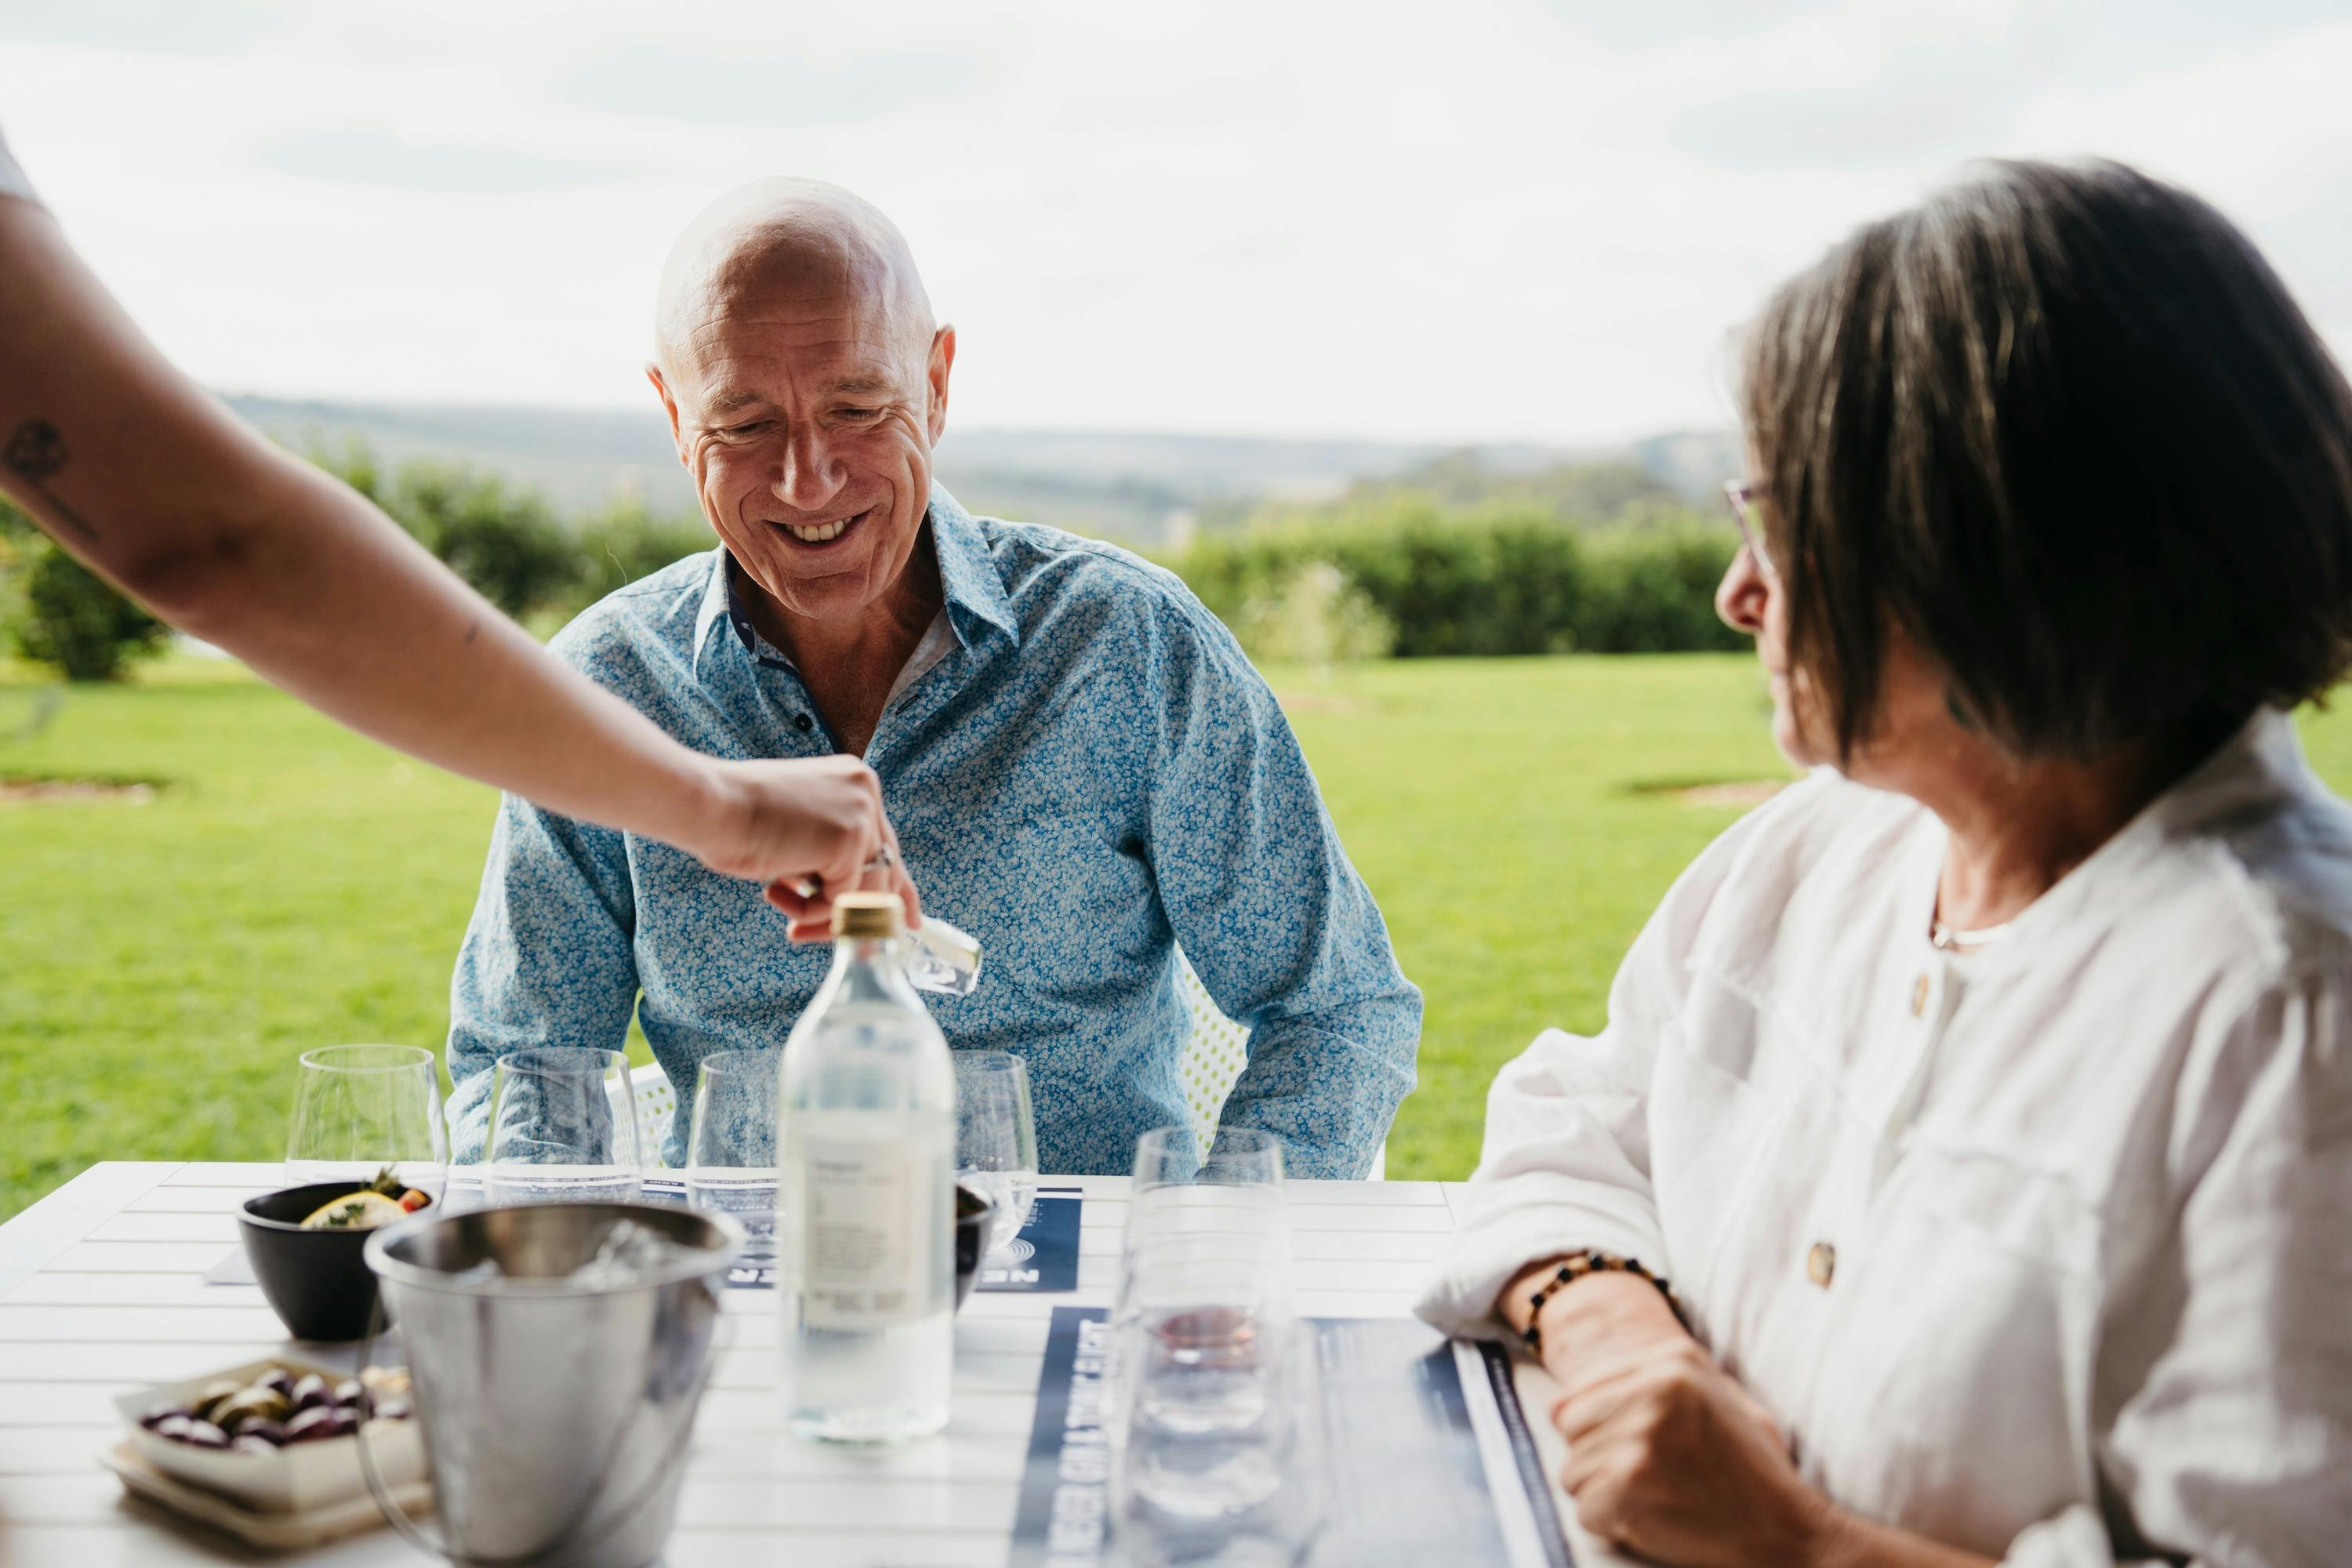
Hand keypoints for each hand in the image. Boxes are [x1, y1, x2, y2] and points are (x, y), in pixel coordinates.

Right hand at [687, 756, 922, 939]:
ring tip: (787, 917)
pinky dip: (809, 909)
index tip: (908, 922)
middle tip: (826, 936)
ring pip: (865, 892)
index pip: (887, 844)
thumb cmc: (735, 818)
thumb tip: (847, 897)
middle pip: (884, 872)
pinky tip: (773, 890)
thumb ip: (828, 852)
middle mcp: (866, 792)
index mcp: (855, 783)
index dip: (898, 889)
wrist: (708, 805)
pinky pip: (842, 899)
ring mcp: (861, 815)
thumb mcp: (797, 830)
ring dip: (824, 916)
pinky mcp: (849, 841)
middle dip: (858, 916)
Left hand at [1551, 1336, 1824, 1567]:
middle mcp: (1653, 1390)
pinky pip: (1586, 1511)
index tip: (1632, 1452)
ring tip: (1656, 1498)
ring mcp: (1640, 1436)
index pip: (1578, 1394)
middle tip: (1648, 1479)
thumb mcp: (1716, 1397)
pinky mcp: (1630, 1484)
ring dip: (1605, 1495)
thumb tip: (1557, 1403)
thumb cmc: (1750, 1469)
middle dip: (1598, 1461)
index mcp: (1673, 1361)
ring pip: (1573, 1473)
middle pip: (1570, 1430)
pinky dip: (1612, 1525)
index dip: (1596, 1432)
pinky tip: (1653, 1521)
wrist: (1787, 1530)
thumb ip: (1648, 1385)